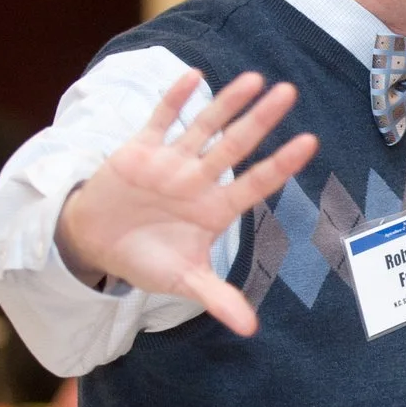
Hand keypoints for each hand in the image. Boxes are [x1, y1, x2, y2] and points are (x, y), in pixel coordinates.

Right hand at [54, 71, 318, 335]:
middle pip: (236, 145)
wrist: (96, 245)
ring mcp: (170, 163)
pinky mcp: (138, 152)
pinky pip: (159, 120)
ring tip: (253, 78)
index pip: (256, 183)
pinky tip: (194, 77)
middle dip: (261, 120)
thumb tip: (249, 330)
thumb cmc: (145, 260)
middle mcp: (198, 180)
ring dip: (226, 103)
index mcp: (215, 210)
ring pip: (203, 127)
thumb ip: (216, 297)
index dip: (281, 164)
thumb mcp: (181, 281)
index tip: (309, 143)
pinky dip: (174, 100)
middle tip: (289, 92)